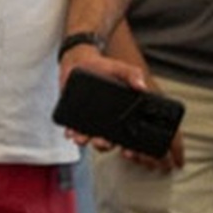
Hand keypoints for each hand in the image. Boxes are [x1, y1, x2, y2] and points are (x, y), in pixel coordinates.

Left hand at [57, 50, 187, 170]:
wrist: (80, 62)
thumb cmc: (102, 66)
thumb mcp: (120, 68)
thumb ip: (132, 74)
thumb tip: (141, 85)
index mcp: (122, 112)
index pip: (130, 133)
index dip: (132, 145)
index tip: (130, 151)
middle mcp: (109, 120)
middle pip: (111, 141)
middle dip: (107, 145)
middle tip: (104, 142)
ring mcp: (93, 121)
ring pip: (93, 138)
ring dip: (88, 141)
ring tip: (84, 138)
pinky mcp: (76, 118)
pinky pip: (76, 130)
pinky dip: (73, 133)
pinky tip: (72, 132)